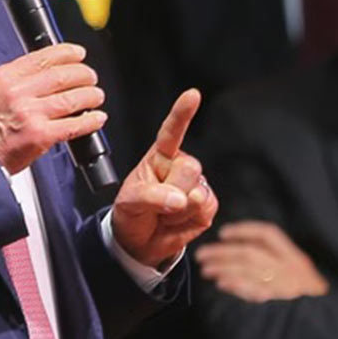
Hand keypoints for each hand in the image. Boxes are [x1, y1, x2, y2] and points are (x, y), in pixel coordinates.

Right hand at [0, 43, 105, 175]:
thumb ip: (16, 80)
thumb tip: (43, 73)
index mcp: (5, 77)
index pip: (44, 57)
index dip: (67, 53)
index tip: (78, 54)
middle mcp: (18, 92)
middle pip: (62, 75)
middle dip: (83, 74)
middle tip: (91, 77)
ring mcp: (30, 113)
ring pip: (72, 98)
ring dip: (90, 96)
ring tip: (96, 96)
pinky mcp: (40, 135)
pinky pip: (73, 125)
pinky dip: (90, 121)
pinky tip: (96, 118)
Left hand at [111, 89, 217, 268]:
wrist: (140, 243)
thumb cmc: (132, 214)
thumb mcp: (129, 202)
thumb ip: (150, 196)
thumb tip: (180, 199)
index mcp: (160, 155)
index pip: (172, 131)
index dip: (183, 112)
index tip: (193, 95)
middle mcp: (181, 165)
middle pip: (189, 168)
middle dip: (172, 189)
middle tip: (156, 203)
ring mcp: (197, 184)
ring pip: (196, 192)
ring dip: (176, 210)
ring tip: (164, 213)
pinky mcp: (208, 204)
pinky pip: (205, 208)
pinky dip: (188, 220)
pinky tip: (176, 220)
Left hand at [195, 220, 328, 302]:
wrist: (335, 327)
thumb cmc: (315, 304)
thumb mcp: (304, 279)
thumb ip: (281, 266)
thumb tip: (244, 258)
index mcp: (297, 259)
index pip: (268, 234)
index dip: (244, 230)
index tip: (223, 233)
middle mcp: (291, 269)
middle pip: (251, 252)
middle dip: (223, 252)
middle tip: (202, 255)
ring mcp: (287, 287)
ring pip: (249, 269)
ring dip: (223, 268)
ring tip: (206, 270)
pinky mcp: (282, 306)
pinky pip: (256, 291)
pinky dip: (238, 286)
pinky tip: (223, 285)